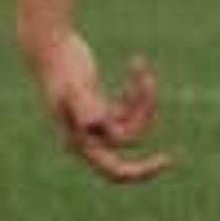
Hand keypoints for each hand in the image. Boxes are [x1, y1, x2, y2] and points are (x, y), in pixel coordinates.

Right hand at [28, 31, 174, 183]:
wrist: (50, 49)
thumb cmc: (61, 68)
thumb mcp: (73, 86)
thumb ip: (83, 105)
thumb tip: (95, 123)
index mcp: (81, 141)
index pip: (114, 170)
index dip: (141, 171)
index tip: (168, 159)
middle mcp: (88, 137)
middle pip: (131, 139)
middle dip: (146, 112)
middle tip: (149, 80)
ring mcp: (96, 123)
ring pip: (133, 121)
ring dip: (143, 96)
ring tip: (139, 65)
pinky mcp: (102, 106)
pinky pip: (130, 108)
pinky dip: (138, 89)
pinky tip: (137, 64)